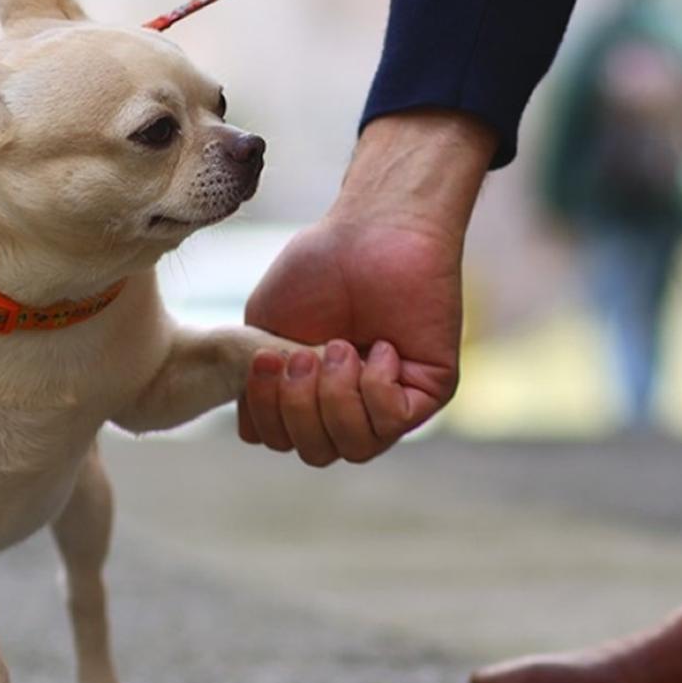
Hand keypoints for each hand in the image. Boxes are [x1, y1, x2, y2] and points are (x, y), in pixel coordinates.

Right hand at [238, 110, 497, 465]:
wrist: (373, 230)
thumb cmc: (320, 267)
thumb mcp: (267, 327)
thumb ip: (256, 383)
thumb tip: (252, 434)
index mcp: (312, 394)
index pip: (283, 440)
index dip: (268, 413)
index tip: (266, 359)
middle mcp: (352, 405)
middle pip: (317, 452)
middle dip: (299, 407)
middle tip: (303, 356)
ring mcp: (391, 402)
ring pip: (354, 447)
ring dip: (335, 397)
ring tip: (338, 347)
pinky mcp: (429, 392)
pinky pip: (393, 422)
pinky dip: (375, 387)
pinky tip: (380, 347)